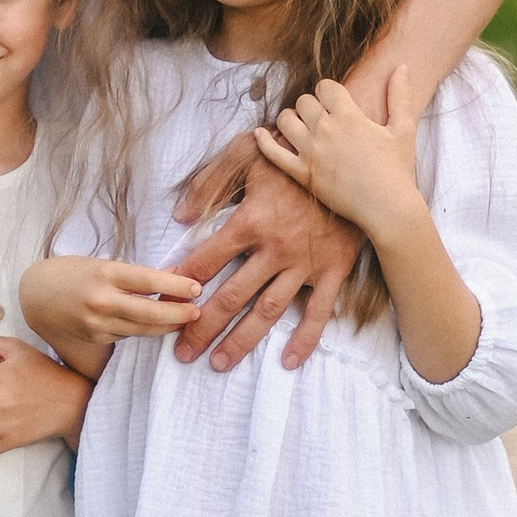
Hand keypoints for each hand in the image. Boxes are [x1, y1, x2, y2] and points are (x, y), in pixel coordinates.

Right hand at [19, 253, 201, 375]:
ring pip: (144, 329)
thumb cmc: (72, 273)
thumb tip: (175, 273)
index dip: (176, 285)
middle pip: (151, 312)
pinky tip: (159, 325)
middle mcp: (102, 301)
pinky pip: (129, 336)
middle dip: (180, 313)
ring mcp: (99, 324)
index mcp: (105, 274)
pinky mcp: (97, 339)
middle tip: (199, 310)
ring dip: (168, 325)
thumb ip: (137, 274)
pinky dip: (145, 330)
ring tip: (186, 318)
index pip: (148, 280)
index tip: (197, 287)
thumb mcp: (103, 264)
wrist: (35, 295)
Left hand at [171, 144, 362, 371]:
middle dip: (203, 326)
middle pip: (232, 296)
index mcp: (251, 221)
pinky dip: (305, 339)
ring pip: (268, 311)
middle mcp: (275, 249)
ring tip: (218, 363)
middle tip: (182, 352)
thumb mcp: (246, 153)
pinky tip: (288, 361)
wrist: (353, 159)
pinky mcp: (333, 271)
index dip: (181, 284)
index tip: (163, 304)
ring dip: (242, 340)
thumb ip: (209, 182)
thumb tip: (179, 217)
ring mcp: (305, 265)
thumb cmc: (294, 153)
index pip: (207, 261)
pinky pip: (318, 312)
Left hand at [255, 70, 425, 244]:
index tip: (335, 102)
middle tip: (320, 116)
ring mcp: (310, 152)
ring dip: (290, 119)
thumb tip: (403, 66)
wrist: (388, 208)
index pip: (325, 87)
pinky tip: (259, 133)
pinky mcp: (301, 174)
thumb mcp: (404, 129)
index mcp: (349, 116)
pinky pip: (273, 154)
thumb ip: (400, 96)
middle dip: (311, 105)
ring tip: (300, 125)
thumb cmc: (398, 170)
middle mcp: (325, 130)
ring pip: (285, 121)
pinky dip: (263, 141)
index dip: (329, 91)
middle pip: (303, 101)